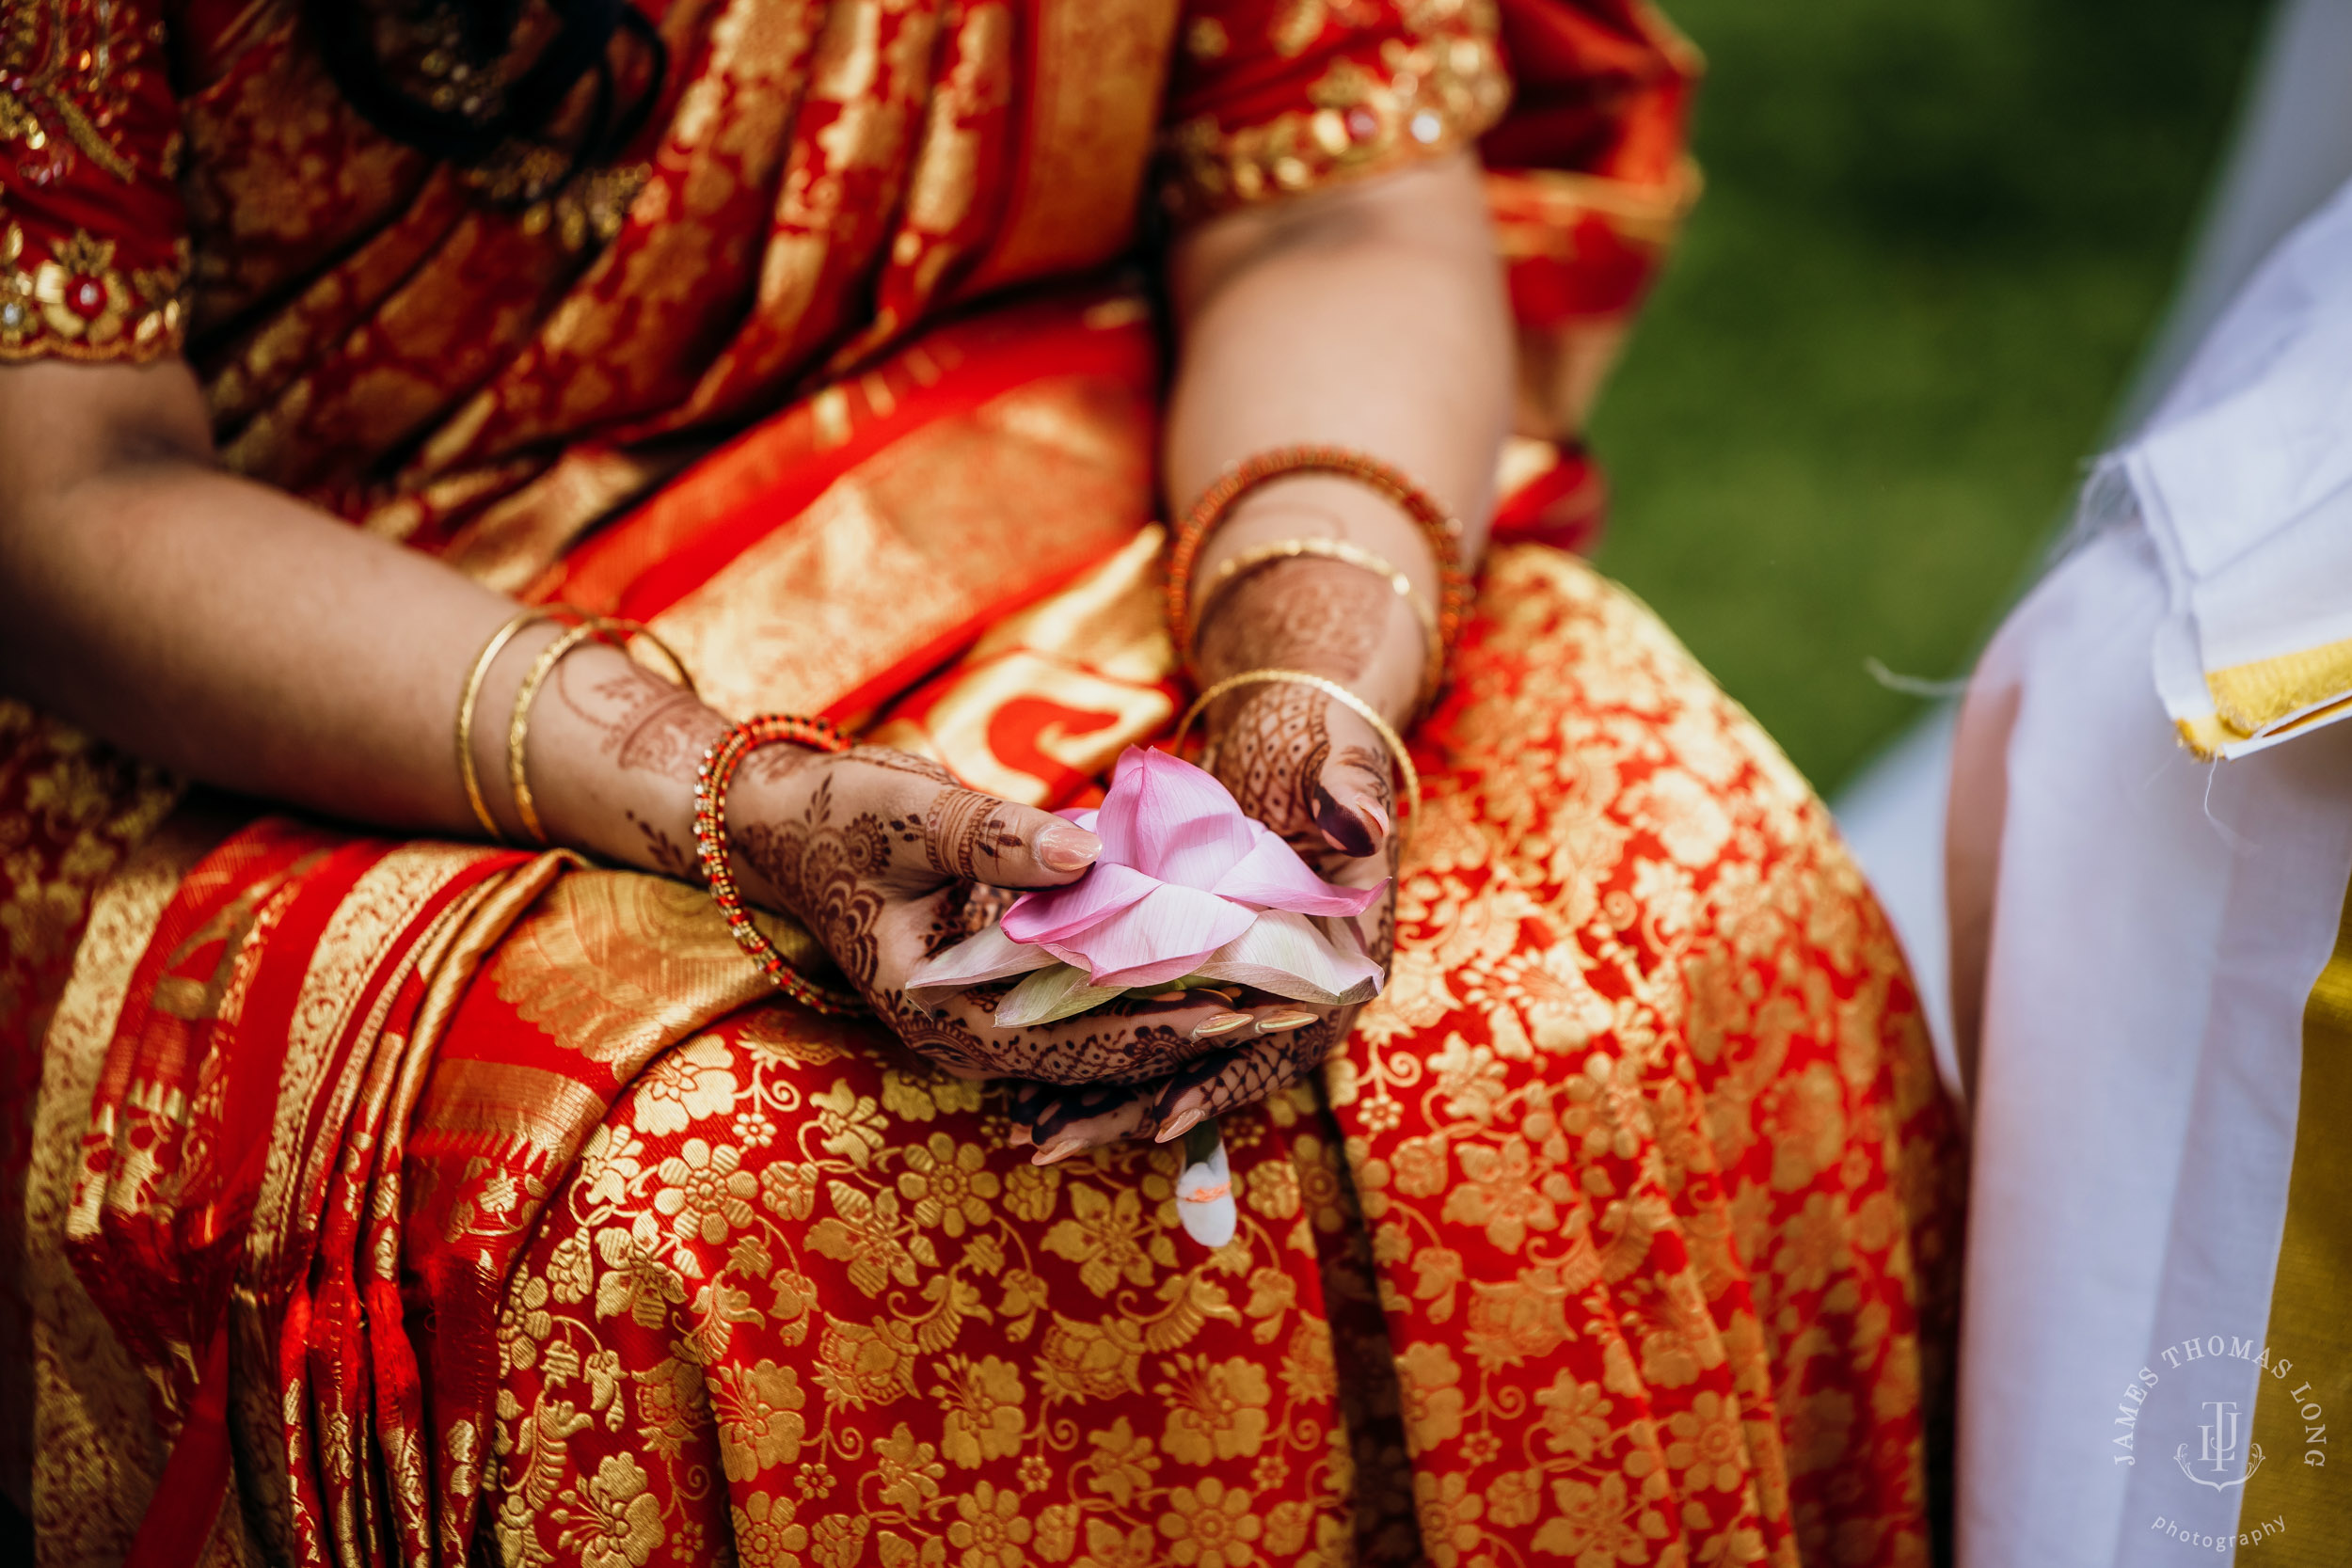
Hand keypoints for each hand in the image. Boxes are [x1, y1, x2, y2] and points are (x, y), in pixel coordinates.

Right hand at [726, 746, 1334, 1124]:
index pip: (1065, 1044)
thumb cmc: (839, 814)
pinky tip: (1218, 955)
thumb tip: (1089, 856)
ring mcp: (988, 1012)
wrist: (788, 818)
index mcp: (939, 1014)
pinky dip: (1148, 979)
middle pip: (1099, 1053)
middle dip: (1190, 1031)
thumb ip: (996, 838)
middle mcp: (968, 1033)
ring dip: (1181, 1010)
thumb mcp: (913, 813)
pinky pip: (1089, 997)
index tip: (1232, 1007)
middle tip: (1285, 1005)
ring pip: (1101, 1031)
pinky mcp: (1007, 981)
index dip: (1151, 1029)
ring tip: (1276, 989)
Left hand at [1002, 681, 1399, 1156]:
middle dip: (1141, 1108)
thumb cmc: (1324, 742)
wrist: (1299, 731)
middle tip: (1055, 1142)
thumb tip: (1363, 820)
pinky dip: (1103, 1049)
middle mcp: (1296, 981)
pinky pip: (1153, 1020)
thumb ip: (1350, 790)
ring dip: (1111, 1094)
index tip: (1162, 1115)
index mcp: (1343, 954)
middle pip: (1220, 1067)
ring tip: (1033, 1131)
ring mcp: (1248, 976)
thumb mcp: (1338, 759)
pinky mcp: (1205, 962)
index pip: (1288, 1037)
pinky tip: (1036, 1080)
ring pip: (1179, 1054)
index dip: (1228, 1079)